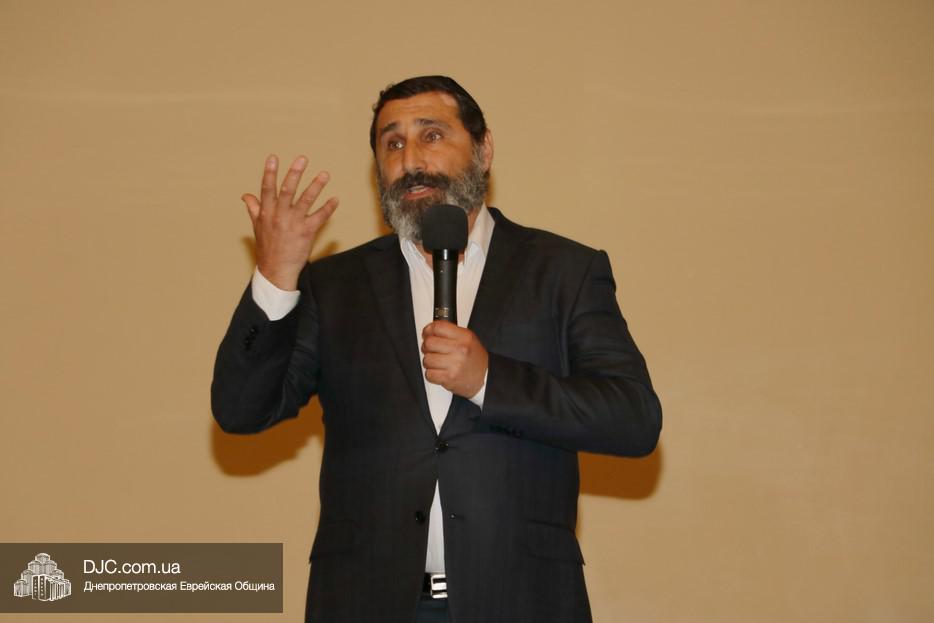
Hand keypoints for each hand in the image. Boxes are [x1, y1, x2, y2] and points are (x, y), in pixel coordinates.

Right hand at [241, 154, 338, 289]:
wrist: (275, 270)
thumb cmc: (267, 248)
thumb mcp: (257, 227)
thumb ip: (254, 209)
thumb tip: (246, 196)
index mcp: (266, 213)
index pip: (267, 189)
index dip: (269, 173)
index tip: (273, 158)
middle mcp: (279, 216)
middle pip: (287, 191)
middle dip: (294, 173)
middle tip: (302, 159)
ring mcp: (293, 224)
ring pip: (305, 201)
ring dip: (316, 186)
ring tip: (325, 174)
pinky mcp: (306, 232)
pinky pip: (319, 218)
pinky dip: (328, 208)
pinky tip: (335, 199)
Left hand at [421, 321, 487, 397]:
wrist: (485, 377)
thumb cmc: (475, 358)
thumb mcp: (468, 338)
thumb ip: (450, 332)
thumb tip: (430, 330)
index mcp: (464, 337)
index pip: (438, 327)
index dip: (429, 330)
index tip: (427, 333)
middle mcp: (460, 350)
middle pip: (429, 343)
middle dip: (427, 347)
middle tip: (432, 350)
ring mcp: (454, 365)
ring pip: (427, 359)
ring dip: (429, 362)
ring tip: (438, 362)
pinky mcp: (449, 378)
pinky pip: (429, 374)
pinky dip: (431, 374)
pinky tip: (439, 371)